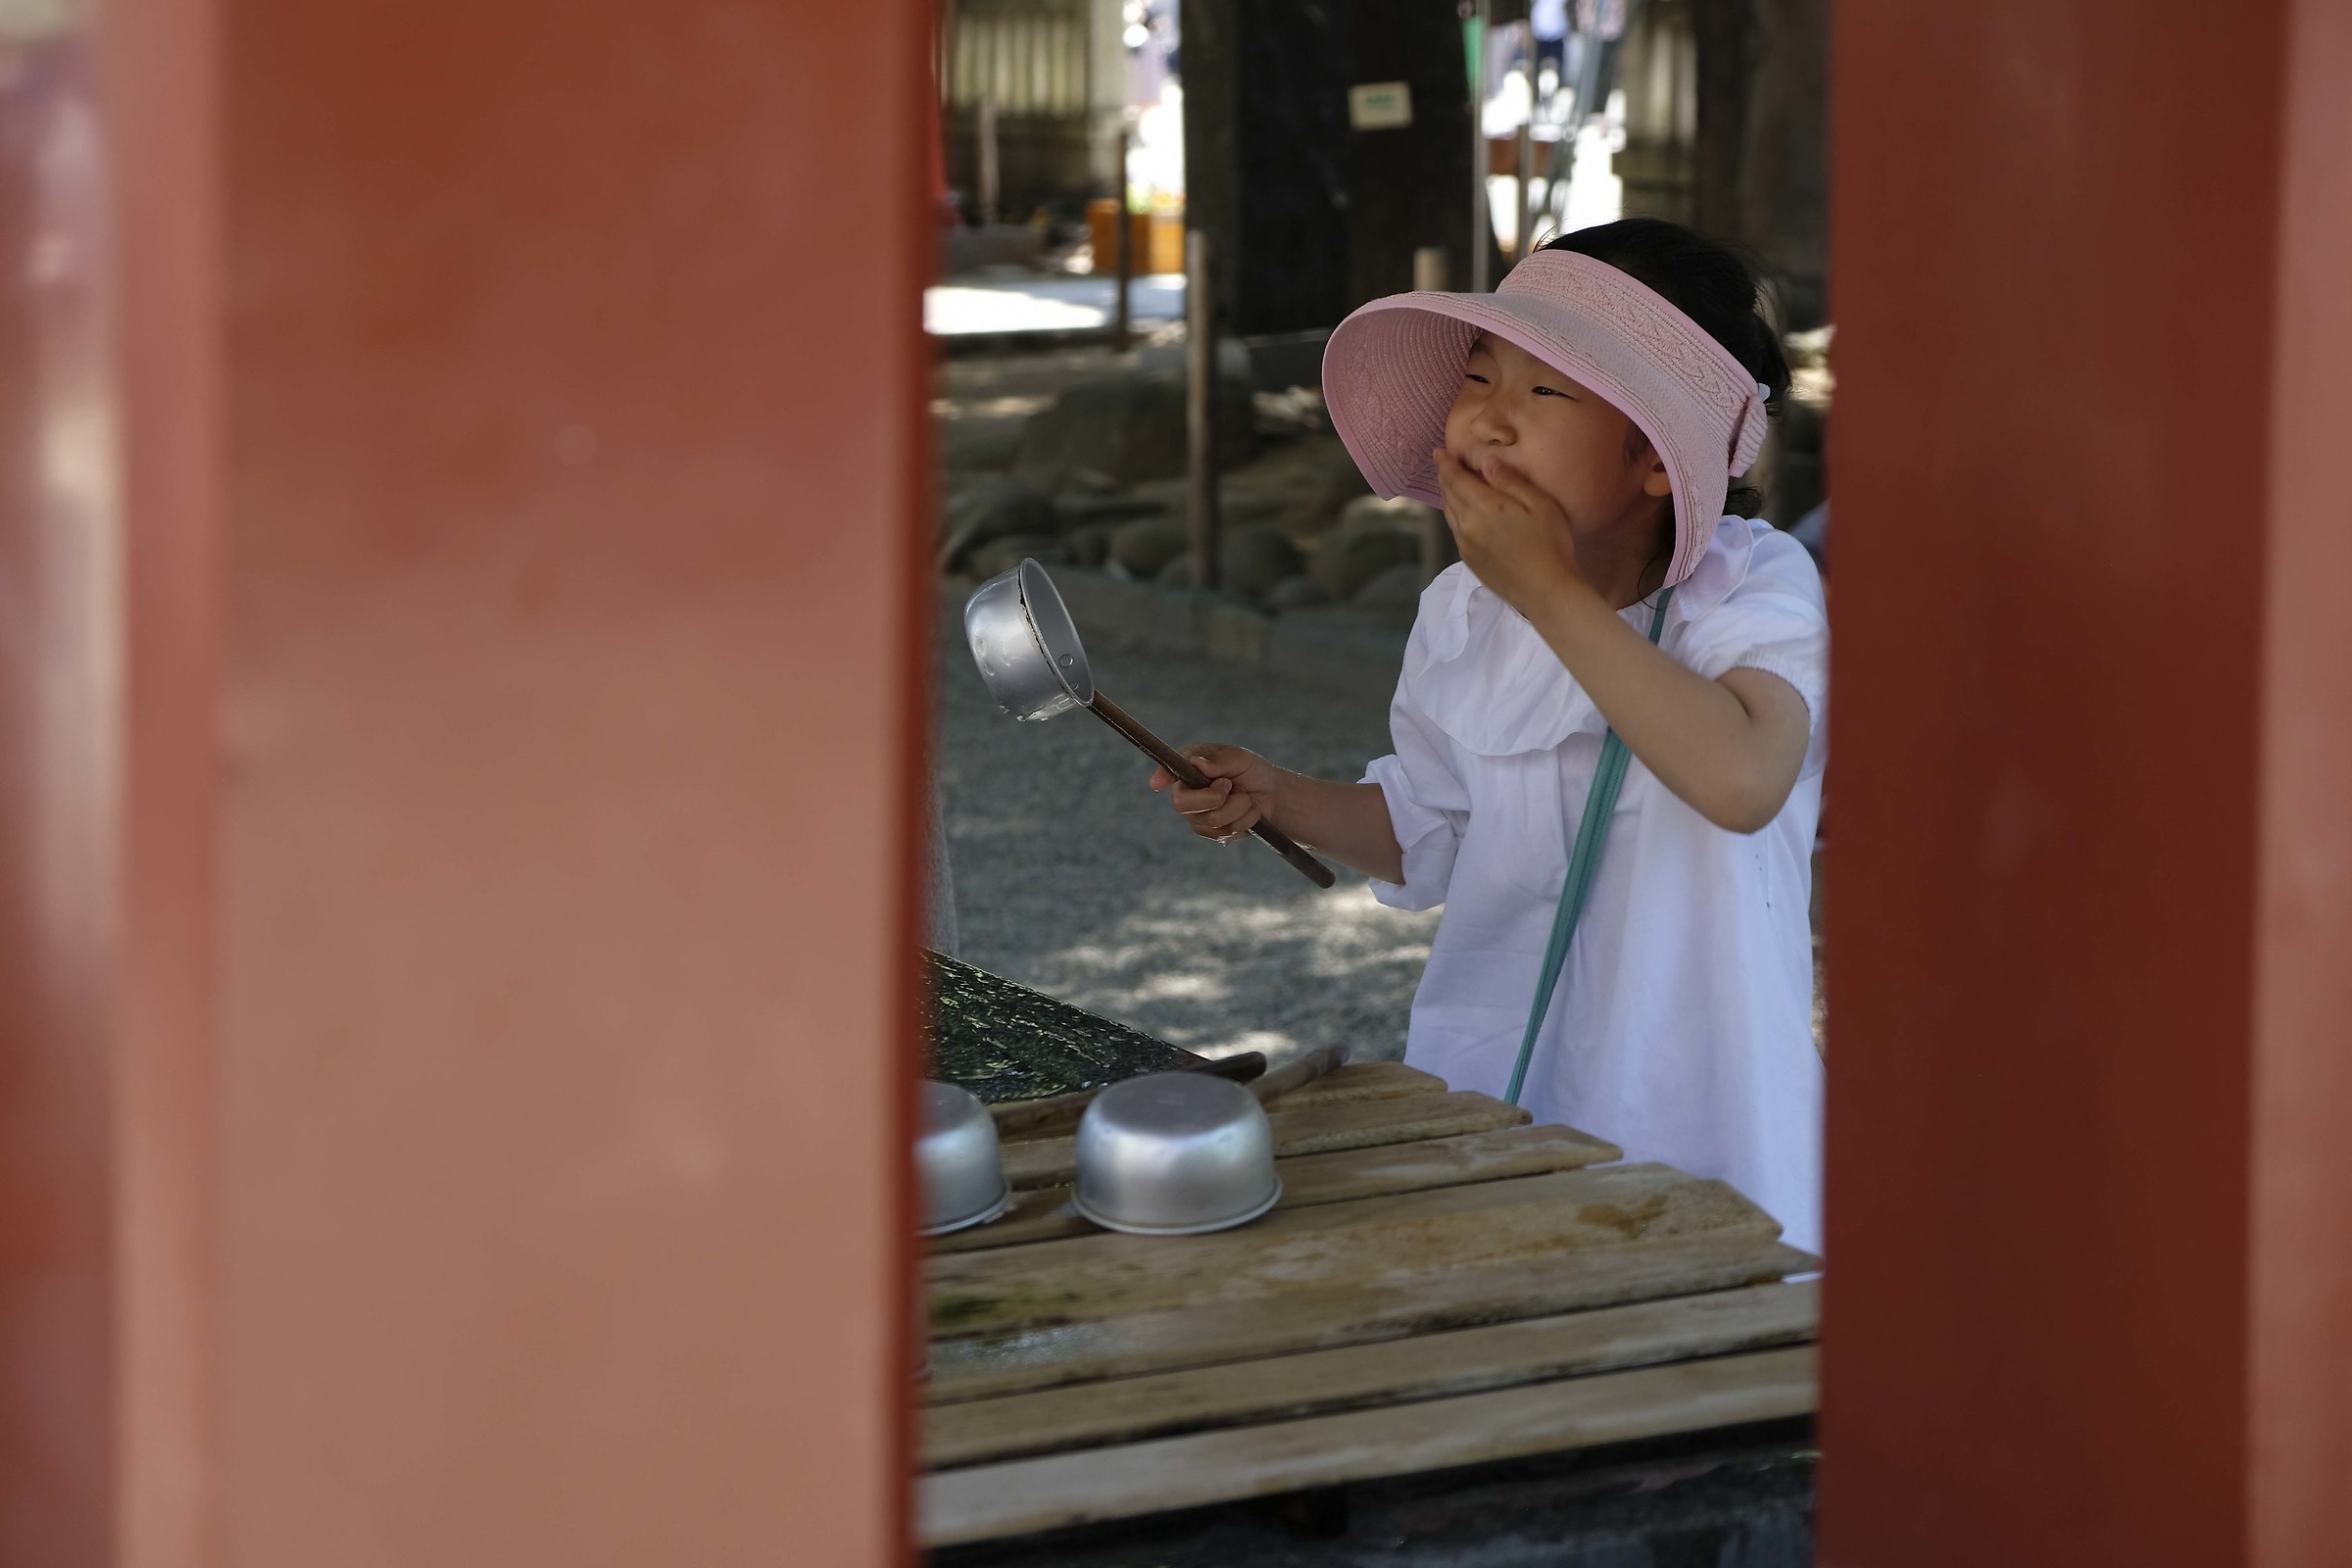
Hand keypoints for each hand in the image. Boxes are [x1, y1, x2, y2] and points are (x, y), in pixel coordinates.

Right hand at [1149, 743, 1283, 843]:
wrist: (1272, 795)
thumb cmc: (1251, 771)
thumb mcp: (1240, 758)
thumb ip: (1220, 760)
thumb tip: (1198, 764)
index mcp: (1189, 766)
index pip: (1169, 771)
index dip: (1161, 777)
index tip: (1157, 783)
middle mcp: (1187, 792)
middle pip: (1182, 804)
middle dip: (1213, 797)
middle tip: (1229, 785)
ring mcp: (1196, 815)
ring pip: (1212, 819)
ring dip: (1238, 806)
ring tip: (1245, 797)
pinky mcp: (1211, 833)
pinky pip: (1225, 832)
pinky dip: (1244, 819)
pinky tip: (1247, 811)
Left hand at [1430, 445, 1593, 615]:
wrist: (1545, 590)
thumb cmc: (1549, 543)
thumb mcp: (1538, 503)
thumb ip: (1509, 481)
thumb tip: (1485, 462)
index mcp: (1481, 506)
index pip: (1454, 478)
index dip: (1445, 463)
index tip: (1438, 451)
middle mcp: (1466, 525)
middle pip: (1447, 495)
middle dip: (1444, 477)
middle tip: (1443, 463)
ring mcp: (1466, 545)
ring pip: (1449, 514)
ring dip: (1447, 496)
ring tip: (1450, 484)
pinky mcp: (1471, 561)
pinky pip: (1455, 531)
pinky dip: (1454, 515)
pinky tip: (1462, 513)